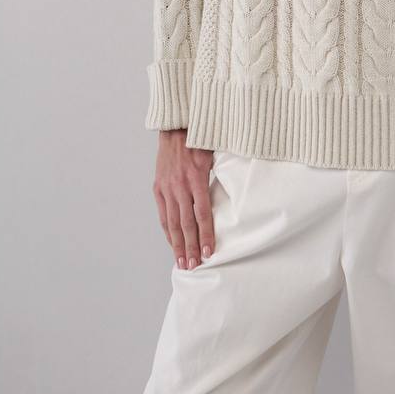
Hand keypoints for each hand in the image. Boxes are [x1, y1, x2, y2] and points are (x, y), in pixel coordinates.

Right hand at [153, 130, 215, 269]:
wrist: (176, 127)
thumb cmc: (200, 140)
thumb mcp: (215, 155)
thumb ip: (222, 176)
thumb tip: (236, 195)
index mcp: (196, 178)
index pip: (201, 214)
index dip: (205, 234)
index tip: (209, 252)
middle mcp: (179, 186)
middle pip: (185, 223)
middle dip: (190, 246)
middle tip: (193, 266)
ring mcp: (167, 188)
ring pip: (171, 222)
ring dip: (177, 244)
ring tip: (181, 262)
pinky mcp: (158, 188)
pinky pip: (163, 214)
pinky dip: (167, 230)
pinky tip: (172, 243)